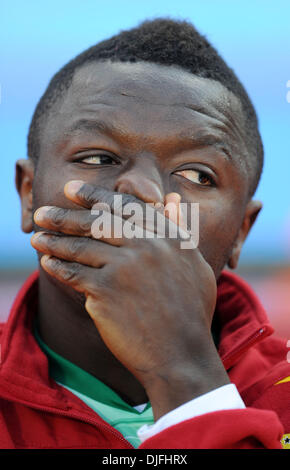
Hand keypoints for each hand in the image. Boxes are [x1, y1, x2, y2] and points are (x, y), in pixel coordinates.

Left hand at [31, 181, 228, 419]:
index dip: (94, 195)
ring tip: (36, 237)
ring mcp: (125, 267)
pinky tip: (47, 263)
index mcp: (167, 237)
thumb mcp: (194, 264)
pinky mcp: (106, 292)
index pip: (124, 206)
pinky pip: (73, 273)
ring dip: (53, 240)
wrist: (181, 354)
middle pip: (97, 222)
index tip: (71, 189)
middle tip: (42, 213)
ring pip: (81, 246)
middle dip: (64, 215)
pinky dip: (57, 266)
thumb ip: (180, 228)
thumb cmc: (190, 312)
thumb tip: (170, 199)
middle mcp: (146, 246)